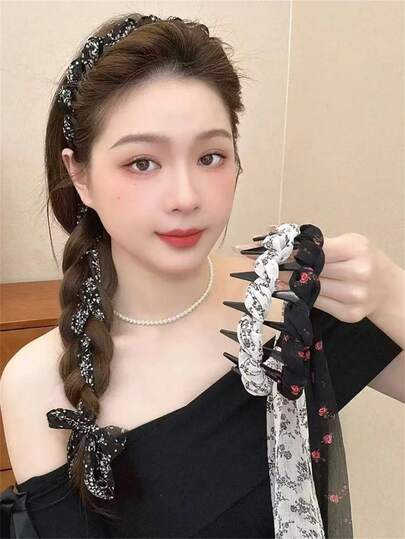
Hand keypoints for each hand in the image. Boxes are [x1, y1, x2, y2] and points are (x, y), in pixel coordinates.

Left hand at [233, 229, 393, 323]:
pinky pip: (316, 304)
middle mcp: (357, 273)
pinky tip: (284, 289)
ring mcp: (354, 297)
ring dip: (285, 282)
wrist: (386, 287)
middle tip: (255, 261)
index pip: (315, 249)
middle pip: (310, 269)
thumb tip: (274, 231)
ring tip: (267, 275)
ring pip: (309, 289)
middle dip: (281, 265)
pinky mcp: (349, 314)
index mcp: (357, 249)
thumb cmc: (362, 258)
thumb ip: (315, 241)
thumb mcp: (347, 241)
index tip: (263, 247)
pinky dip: (298, 296)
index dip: (288, 249)